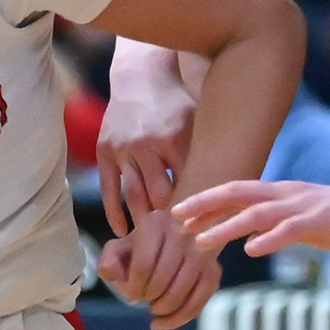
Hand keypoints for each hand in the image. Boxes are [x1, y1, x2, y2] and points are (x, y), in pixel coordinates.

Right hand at [94, 60, 195, 235]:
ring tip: (152, 248)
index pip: (188, 187)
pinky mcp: (105, 152)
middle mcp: (147, 146)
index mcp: (175, 140)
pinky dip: (115, 214)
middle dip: (170, 225)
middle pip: (160, 196)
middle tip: (179, 251)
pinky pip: (110, 190)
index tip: (204, 237)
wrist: (141, 78)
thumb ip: (205, 158)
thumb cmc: (178, 105)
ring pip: (135, 196)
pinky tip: (123, 233)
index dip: (196, 214)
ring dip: (143, 224)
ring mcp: (123, 150)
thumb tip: (224, 194)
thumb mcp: (197, 126)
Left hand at [98, 207, 222, 328]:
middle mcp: (182, 234)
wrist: (170, 240)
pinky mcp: (214, 268)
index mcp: (154, 224)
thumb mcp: (117, 249)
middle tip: (144, 298)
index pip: (143, 265)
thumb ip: (108, 261)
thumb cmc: (139, 248)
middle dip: (149, 297)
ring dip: (165, 308)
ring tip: (154, 307)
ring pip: (183, 290)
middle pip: (163, 280)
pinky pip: (201, 298)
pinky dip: (182, 316)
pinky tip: (164, 322)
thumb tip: (116, 276)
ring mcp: (201, 251)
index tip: (131, 296)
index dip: (134, 288)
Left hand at [180, 178, 329, 257]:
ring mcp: (306, 204)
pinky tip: (251, 249)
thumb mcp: (305, 224)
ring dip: (226, 226)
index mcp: (282, 193)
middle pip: (238, 193)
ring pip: (257, 212)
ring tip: (200, 241)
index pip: (236, 193)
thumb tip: (248, 237)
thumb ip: (276, 227)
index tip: (178, 213)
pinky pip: (291, 228)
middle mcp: (289, 193)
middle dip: (204, 204)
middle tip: (175, 218)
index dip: (206, 201)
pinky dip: (269, 237)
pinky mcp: (325, 219)